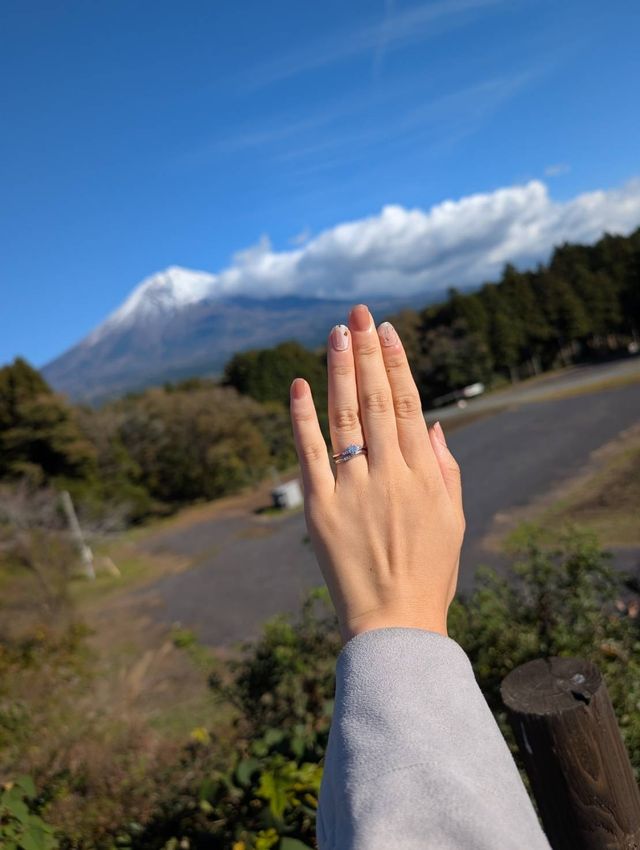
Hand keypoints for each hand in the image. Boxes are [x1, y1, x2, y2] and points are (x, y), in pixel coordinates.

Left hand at [290, 304, 464, 642]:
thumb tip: (435, 423)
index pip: (409, 404)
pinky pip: (309, 456)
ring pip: (345, 418)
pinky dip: (302, 419)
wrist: (394, 623)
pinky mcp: (321, 509)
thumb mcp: (453, 519)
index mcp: (424, 475)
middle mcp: (389, 474)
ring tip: (335, 333)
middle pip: (377, 401)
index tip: (387, 330)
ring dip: (339, 372)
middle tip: (358, 313)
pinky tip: (298, 385)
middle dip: (367, 352)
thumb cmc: (429, 572)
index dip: (397, 363)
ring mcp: (353, 490)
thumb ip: (446, 468)